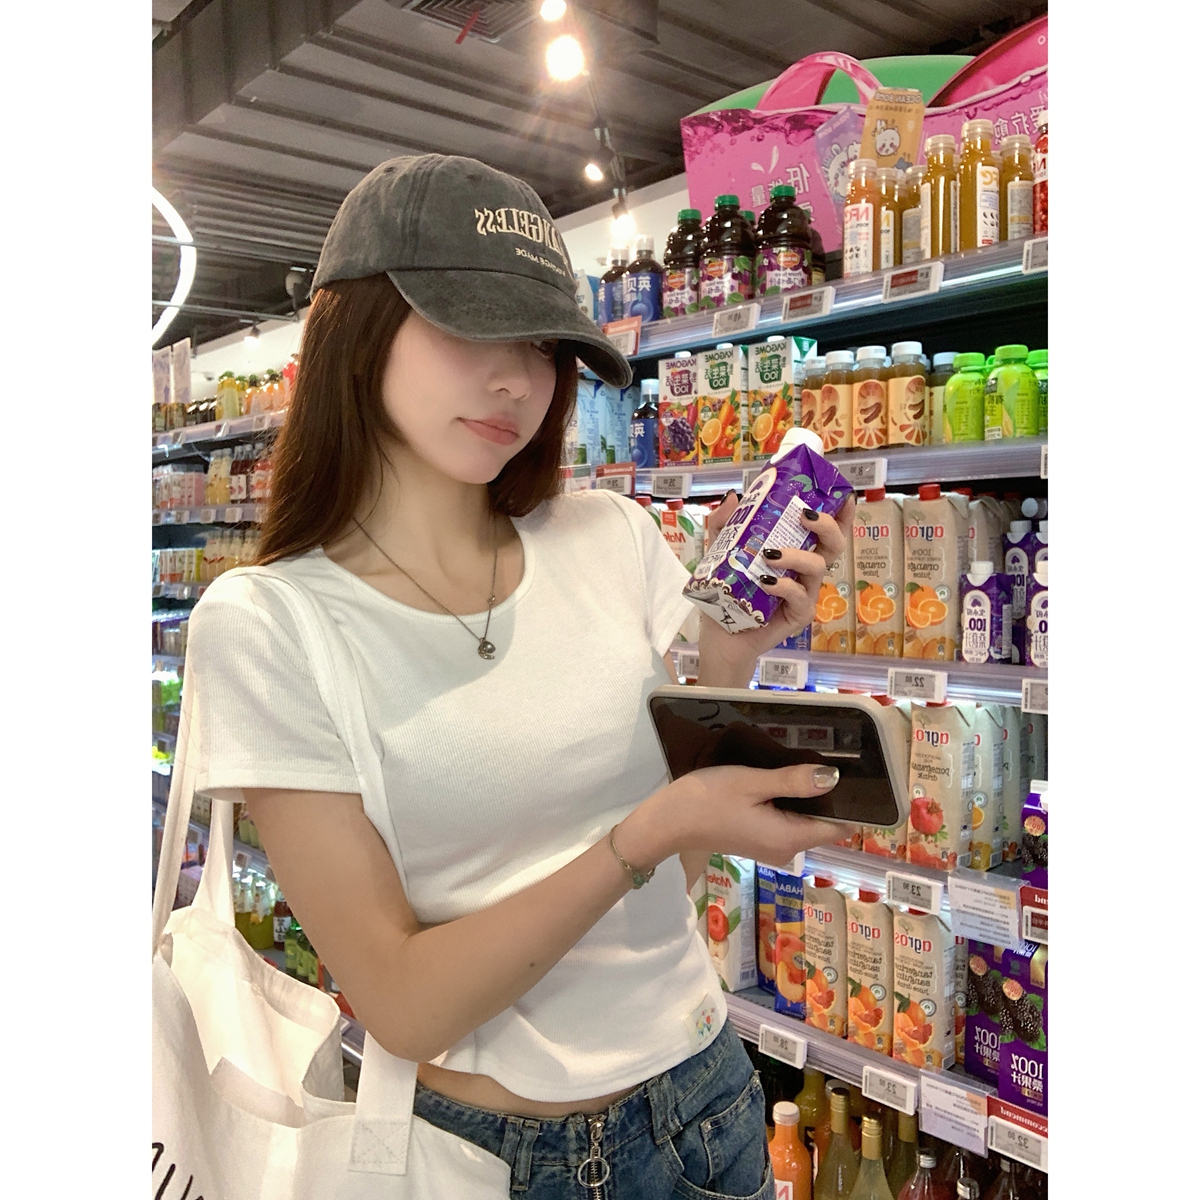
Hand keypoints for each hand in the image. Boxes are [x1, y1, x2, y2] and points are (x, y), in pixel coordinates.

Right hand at [619, 762, 842, 868]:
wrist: (666, 823)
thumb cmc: (707, 800)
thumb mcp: (751, 783)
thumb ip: (792, 781)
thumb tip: (833, 778)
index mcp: (790, 838)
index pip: (839, 827)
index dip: (849, 802)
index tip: (850, 773)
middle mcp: (786, 850)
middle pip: (823, 823)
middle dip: (825, 795)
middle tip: (822, 758)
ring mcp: (772, 848)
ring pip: (804, 821)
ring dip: (804, 797)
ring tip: (799, 763)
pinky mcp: (758, 841)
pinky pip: (786, 822)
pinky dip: (787, 803)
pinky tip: (777, 780)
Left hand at [698, 489, 856, 685]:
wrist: (719, 635)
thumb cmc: (726, 594)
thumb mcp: (719, 553)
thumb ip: (725, 526)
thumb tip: (735, 497)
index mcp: (794, 552)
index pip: (823, 530)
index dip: (839, 513)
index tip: (843, 496)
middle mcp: (804, 571)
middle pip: (834, 545)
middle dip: (827, 525)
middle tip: (805, 516)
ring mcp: (804, 593)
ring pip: (818, 566)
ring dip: (796, 555)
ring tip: (769, 554)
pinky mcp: (799, 615)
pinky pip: (800, 596)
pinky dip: (784, 586)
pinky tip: (765, 582)